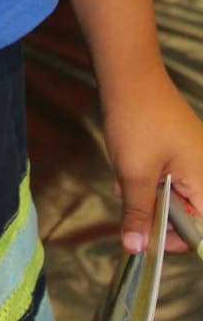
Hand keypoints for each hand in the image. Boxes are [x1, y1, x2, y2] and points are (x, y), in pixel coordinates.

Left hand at [102, 66, 202, 253]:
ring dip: (148, 197)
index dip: (176, 240)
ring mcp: (191, 154)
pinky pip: (167, 174)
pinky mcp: (177, 145)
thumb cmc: (137, 120)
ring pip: (174, 192)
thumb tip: (136, 247)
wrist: (129, 74)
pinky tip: (126, 173)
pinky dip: (147, 179)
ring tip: (125, 187)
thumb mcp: (134, 173)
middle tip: (131, 213)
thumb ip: (138, 213)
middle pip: (188, 211)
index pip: (202, 227)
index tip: (149, 241)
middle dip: (157, 216)